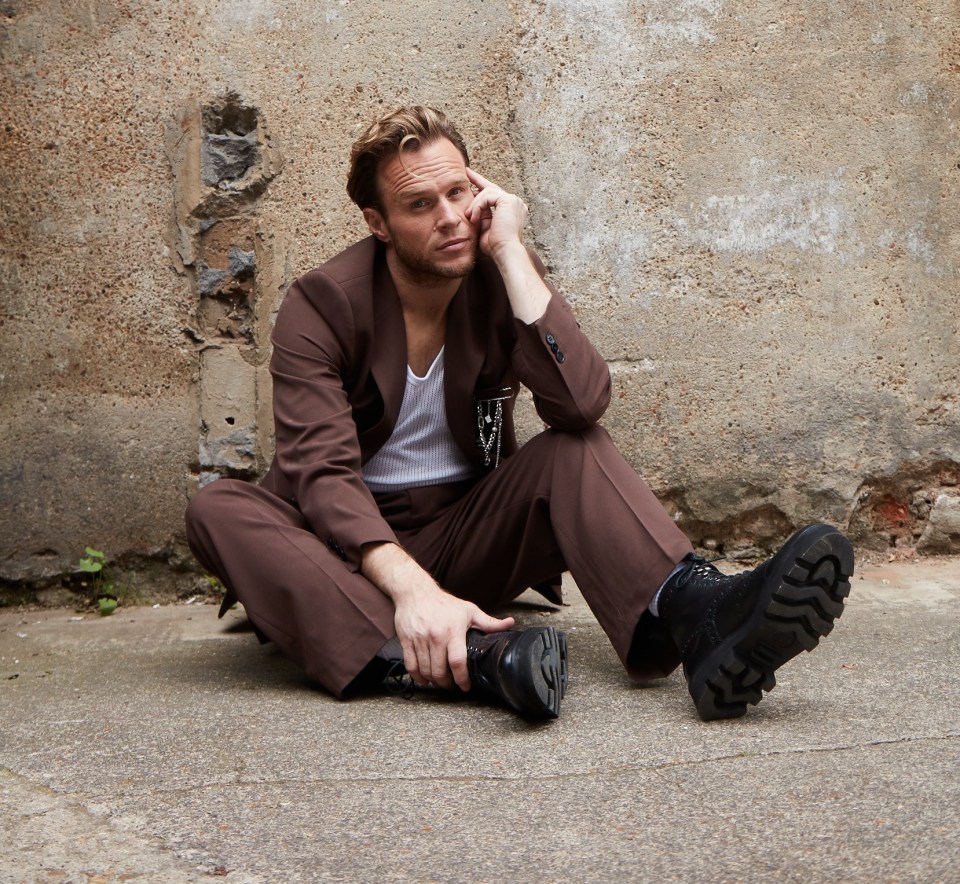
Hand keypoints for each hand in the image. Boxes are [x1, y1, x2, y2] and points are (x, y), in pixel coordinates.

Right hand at [393, 587, 514, 691]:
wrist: (415, 592)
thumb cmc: (444, 603)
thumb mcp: (469, 610)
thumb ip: (489, 622)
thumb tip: (510, 623)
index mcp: (453, 631)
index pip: (457, 661)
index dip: (462, 679)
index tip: (465, 687)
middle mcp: (435, 636)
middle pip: (439, 671)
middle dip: (447, 684)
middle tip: (451, 685)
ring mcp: (419, 639)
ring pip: (425, 670)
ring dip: (432, 681)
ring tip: (439, 681)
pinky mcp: (406, 641)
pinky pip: (411, 665)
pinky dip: (417, 677)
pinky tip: (423, 678)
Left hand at [465, 167, 528, 258]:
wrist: (505, 252)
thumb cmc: (496, 246)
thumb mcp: (486, 228)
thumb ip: (482, 216)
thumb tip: (472, 206)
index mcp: (512, 209)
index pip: (495, 195)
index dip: (482, 186)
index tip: (470, 179)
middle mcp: (515, 202)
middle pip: (492, 188)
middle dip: (477, 179)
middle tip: (466, 172)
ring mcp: (513, 200)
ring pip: (486, 193)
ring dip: (474, 205)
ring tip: (469, 217)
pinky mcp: (508, 200)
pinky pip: (487, 196)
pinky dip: (477, 206)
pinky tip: (474, 217)